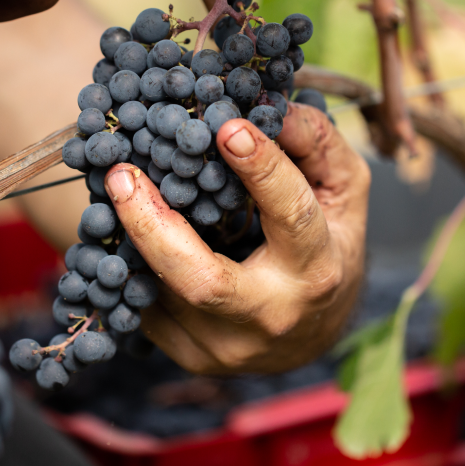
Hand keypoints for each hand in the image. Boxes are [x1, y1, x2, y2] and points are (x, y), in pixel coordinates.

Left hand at [105, 103, 370, 373]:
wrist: (312, 330)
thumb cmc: (330, 247)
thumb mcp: (343, 191)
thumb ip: (316, 145)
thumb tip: (272, 108)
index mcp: (317, 268)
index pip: (292, 216)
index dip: (261, 169)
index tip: (227, 126)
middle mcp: (273, 314)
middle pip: (203, 282)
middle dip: (153, 226)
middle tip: (122, 176)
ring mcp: (229, 347)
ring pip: (161, 295)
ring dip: (134, 240)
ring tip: (121, 191)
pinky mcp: (194, 357)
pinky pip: (146, 312)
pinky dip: (131, 269)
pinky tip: (132, 234)